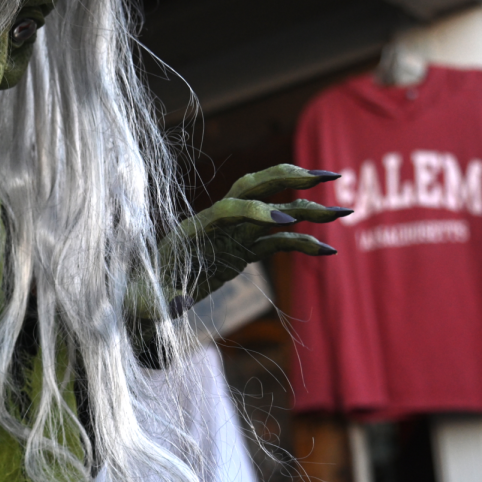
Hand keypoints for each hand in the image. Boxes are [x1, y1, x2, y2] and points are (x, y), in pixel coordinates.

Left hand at [132, 164, 348, 323]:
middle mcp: (214, 226)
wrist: (143, 299)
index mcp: (191, 231)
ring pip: (273, 214)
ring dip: (307, 211)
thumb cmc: (139, 300)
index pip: (227, 209)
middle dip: (288, 178)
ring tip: (342, 212)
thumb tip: (179, 304)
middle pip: (253, 189)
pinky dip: (300, 245)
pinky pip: (275, 244)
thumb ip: (160, 304)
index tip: (285, 220)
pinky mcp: (239, 253)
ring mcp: (230, 237)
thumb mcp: (144, 305)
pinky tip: (326, 252)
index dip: (255, 211)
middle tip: (327, 176)